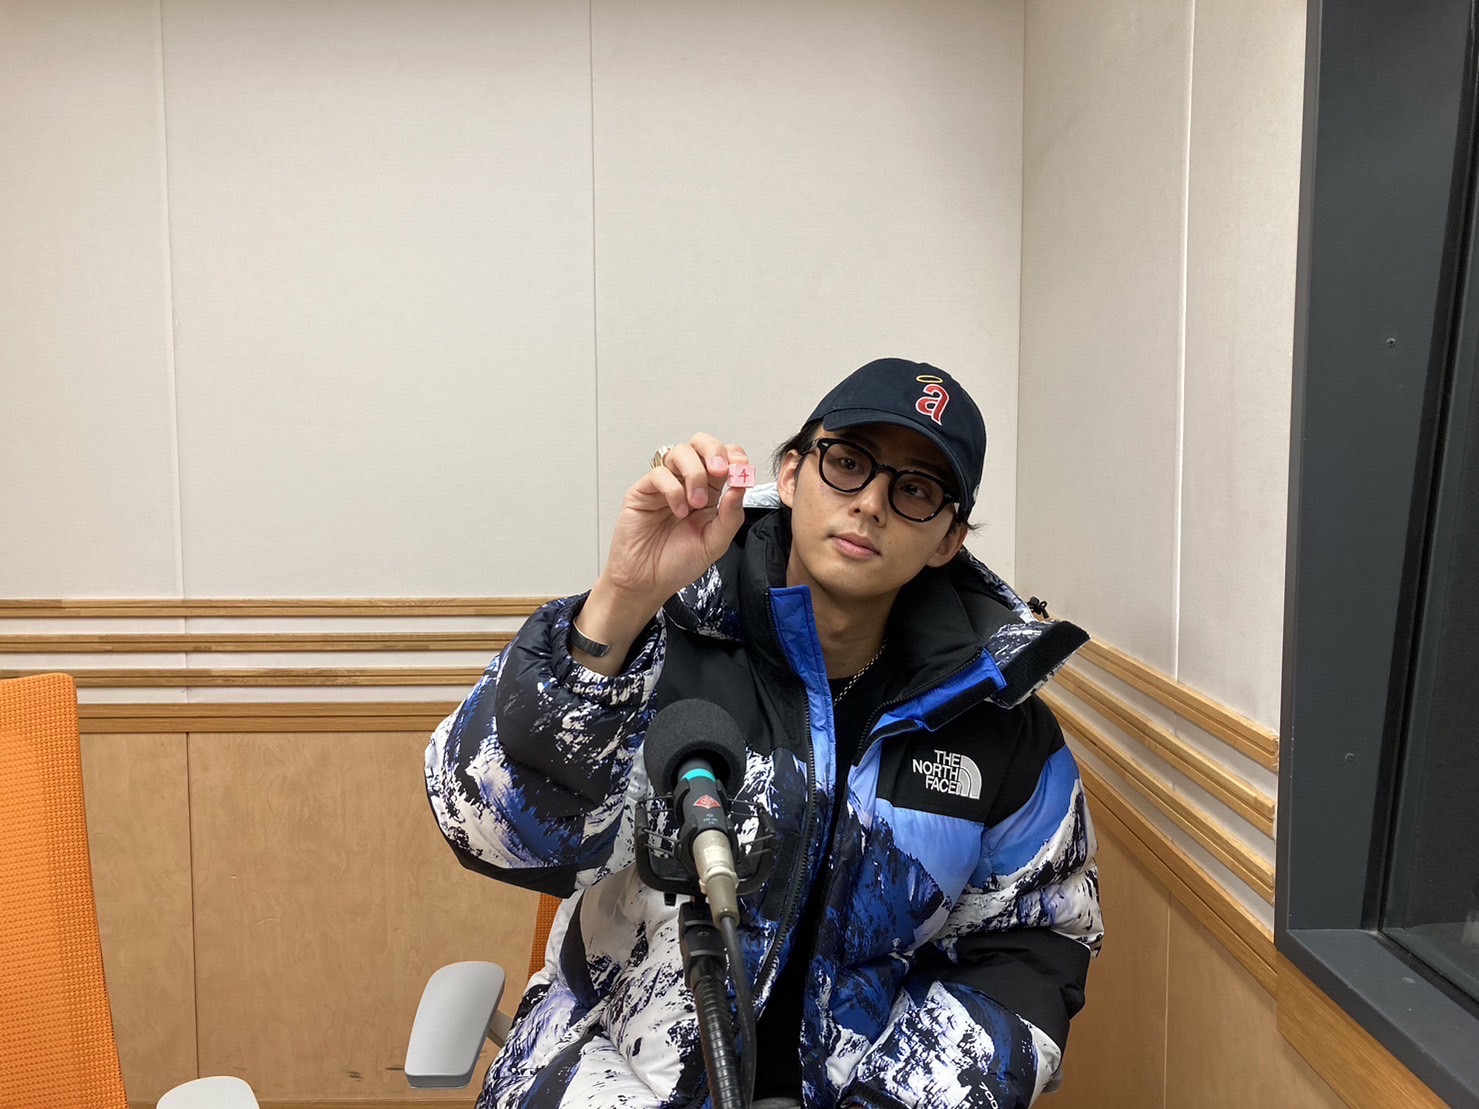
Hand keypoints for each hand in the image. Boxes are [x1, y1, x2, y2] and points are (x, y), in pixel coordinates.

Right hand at [570, 434, 749, 674]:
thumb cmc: (677, 564)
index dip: (734, 457)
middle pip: (701, 444)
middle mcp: (687, 484)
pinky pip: (659, 474)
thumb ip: (730, 516)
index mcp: (709, 494)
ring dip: (694, 473)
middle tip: (720, 471)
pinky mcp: (643, 491)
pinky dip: (673, 489)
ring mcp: (665, 485)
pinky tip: (678, 511)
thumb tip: (741, 486)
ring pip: (680, 452)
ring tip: (695, 504)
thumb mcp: (715, 544)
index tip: (741, 470)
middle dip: (714, 451)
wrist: (647, 583)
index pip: (724, 459)